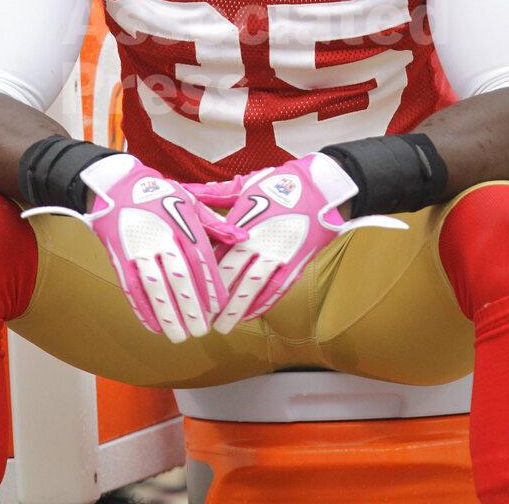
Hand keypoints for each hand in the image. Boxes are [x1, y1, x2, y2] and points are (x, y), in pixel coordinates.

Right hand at [23, 154, 245, 342]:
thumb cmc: (161, 195)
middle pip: (180, 279)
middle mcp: (162, 238)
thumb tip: (244, 239)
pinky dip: (143, 309)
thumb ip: (216, 225)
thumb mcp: (191, 202)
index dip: (210, 287)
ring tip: (180, 336)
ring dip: (168, 315)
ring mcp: (139, 249)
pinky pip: (132, 288)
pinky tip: (154, 327)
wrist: (118, 185)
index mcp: (183, 224)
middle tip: (202, 331)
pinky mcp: (120, 258)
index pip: (201, 261)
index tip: (219, 309)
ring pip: (155, 288)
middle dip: (191, 308)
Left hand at [187, 153, 406, 332]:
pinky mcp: (296, 263)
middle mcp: (258, 241)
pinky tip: (250, 314)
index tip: (189, 290)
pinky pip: (277, 289)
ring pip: (253, 288)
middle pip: (231, 275)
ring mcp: (278, 254)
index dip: (202, 274)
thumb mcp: (245, 184)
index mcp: (242, 221)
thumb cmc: (280, 183)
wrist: (321, 188)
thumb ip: (215, 193)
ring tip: (223, 326)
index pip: (217, 254)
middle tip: (200, 317)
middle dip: (215, 298)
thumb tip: (186, 192)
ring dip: (237, 309)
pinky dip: (263, 303)